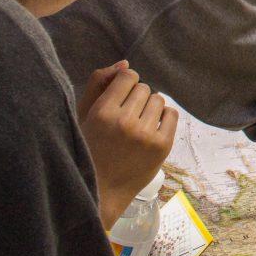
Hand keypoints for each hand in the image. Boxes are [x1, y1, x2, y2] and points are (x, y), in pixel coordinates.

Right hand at [78, 63, 177, 228]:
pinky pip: (172, 115)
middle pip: (144, 88)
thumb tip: (125, 64)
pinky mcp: (162, 146)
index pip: (128, 76)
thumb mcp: (83, 116)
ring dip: (149, 109)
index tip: (119, 98)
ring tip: (136, 125)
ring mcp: (146, 135)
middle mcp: (125, 123)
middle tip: (125, 117)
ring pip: (158, 100)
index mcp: (102, 113)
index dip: (124, 84)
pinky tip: (150, 130)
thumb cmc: (88, 149)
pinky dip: (163, 119)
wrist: (101, 191)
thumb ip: (99, 84)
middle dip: (136, 99)